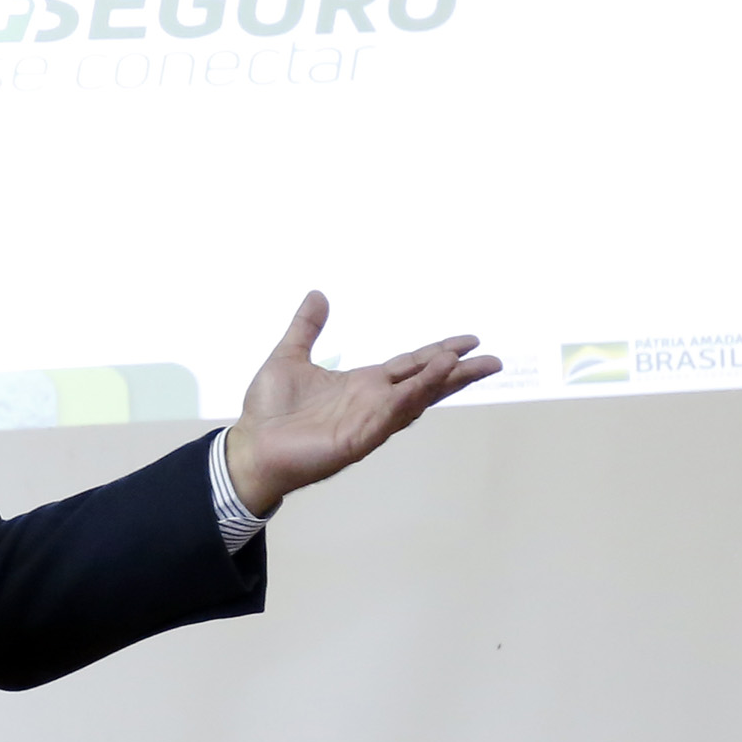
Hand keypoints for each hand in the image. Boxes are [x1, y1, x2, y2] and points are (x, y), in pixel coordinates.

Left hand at [224, 291, 500, 516]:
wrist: (250, 446)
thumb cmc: (268, 411)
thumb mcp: (289, 356)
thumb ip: (306, 327)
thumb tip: (318, 294)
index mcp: (361, 385)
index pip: (409, 366)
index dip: (438, 353)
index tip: (467, 342)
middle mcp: (372, 402)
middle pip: (425, 383)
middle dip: (458, 371)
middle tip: (492, 359)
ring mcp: (369, 420)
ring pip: (415, 397)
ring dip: (441, 381)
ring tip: (468, 362)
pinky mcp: (359, 437)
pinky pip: (393, 412)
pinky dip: (414, 395)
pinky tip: (431, 379)